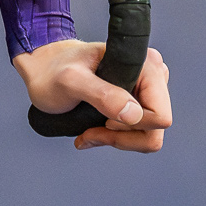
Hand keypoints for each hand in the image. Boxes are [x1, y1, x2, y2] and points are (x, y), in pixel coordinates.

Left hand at [13, 38, 170, 152]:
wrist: (44, 72)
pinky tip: (91, 132)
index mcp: (145, 65)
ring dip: (117, 140)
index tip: (103, 119)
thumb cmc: (53, 72)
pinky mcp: (138, 102)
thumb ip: (102, 95)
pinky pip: (138, 134)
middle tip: (91, 130)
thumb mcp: (71, 81)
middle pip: (156, 129)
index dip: (132, 126)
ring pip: (148, 136)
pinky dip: (115, 139)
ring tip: (88, 132)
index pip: (160, 115)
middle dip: (122, 137)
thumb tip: (135, 115)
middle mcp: (152, 76)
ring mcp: (147, 90)